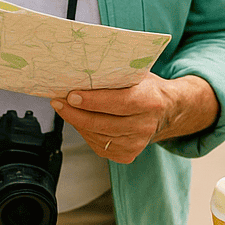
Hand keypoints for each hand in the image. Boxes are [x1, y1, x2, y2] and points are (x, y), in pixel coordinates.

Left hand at [51, 72, 217, 163]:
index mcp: (150, 101)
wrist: (167, 110)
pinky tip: (79, 121)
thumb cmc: (146, 87)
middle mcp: (145, 126)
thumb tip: (82, 70)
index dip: (93, 101)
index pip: (118, 102)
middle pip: (103, 123)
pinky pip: (99, 145)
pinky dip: (86, 133)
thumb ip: (116, 74)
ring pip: (97, 135)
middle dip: (75, 113)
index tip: (71, 95)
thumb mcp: (137, 74)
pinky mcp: (128, 155)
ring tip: (64, 108)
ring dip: (77, 122)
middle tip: (58, 102)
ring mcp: (137, 143)